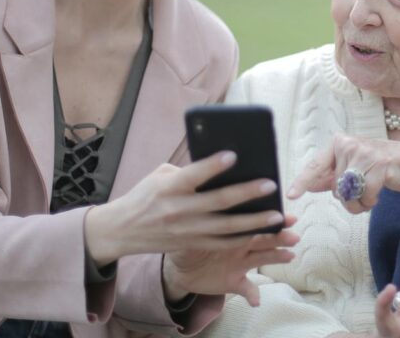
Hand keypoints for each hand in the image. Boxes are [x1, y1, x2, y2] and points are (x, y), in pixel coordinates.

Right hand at [85, 151, 286, 263]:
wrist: (122, 230)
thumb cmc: (145, 195)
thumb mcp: (160, 176)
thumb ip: (188, 171)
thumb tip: (220, 167)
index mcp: (169, 187)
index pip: (193, 175)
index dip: (212, 166)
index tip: (233, 155)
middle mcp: (178, 210)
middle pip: (217, 202)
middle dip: (246, 193)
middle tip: (271, 185)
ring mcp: (186, 231)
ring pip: (226, 227)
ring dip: (254, 222)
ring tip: (277, 215)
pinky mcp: (191, 244)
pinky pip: (222, 243)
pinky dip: (243, 238)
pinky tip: (262, 231)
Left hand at [163, 215, 299, 305]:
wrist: (180, 267)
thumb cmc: (186, 241)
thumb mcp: (189, 230)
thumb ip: (197, 223)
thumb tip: (200, 211)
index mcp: (232, 230)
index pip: (253, 222)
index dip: (269, 219)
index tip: (285, 216)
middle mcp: (241, 245)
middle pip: (264, 239)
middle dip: (280, 237)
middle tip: (294, 236)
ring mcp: (240, 264)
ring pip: (262, 259)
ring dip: (277, 257)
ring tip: (289, 256)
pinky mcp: (234, 282)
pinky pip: (247, 289)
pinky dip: (253, 295)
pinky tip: (257, 301)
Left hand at [287, 135, 399, 214]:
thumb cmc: (380, 167)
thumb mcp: (353, 169)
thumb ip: (331, 176)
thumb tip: (308, 185)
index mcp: (339, 144)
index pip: (316, 165)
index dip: (302, 181)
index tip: (291, 195)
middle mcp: (349, 144)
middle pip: (335, 187)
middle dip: (348, 198)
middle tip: (362, 191)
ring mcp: (364, 153)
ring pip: (349, 193)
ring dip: (360, 202)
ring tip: (371, 193)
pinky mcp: (380, 164)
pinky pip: (366, 196)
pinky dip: (371, 202)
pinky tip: (379, 193)